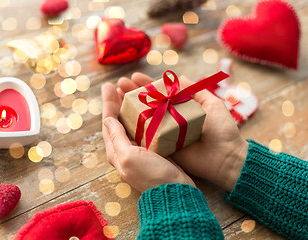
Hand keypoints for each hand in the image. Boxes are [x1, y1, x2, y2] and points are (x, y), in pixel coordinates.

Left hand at [102, 82, 194, 192]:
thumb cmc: (151, 175)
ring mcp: (139, 149)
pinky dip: (144, 115)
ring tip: (131, 91)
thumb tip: (107, 119)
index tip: (109, 86)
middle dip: (117, 102)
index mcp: (116, 151)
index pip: (109, 122)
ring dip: (130, 106)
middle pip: (118, 120)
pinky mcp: (153, 149)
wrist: (174, 192)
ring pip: (131, 122)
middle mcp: (125, 149)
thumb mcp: (129, 157)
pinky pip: (145, 127)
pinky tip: (149, 107)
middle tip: (118, 84)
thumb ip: (117, 138)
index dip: (108, 103)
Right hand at [117, 72, 247, 191]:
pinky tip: (121, 119)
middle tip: (120, 84)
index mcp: (180, 109)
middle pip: (147, 105)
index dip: (146, 85)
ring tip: (116, 96)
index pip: (160, 93)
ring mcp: (165, 135)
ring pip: (143, 119)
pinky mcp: (163, 149)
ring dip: (129, 108)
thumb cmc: (223, 130)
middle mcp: (170, 120)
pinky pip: (146, 138)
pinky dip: (134, 129)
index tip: (134, 76)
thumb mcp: (212, 104)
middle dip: (132, 94)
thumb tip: (180, 76)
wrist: (227, 158)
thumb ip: (196, 90)